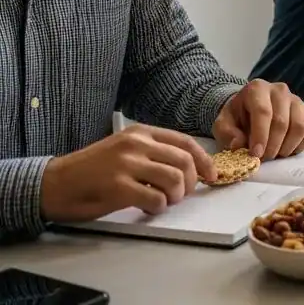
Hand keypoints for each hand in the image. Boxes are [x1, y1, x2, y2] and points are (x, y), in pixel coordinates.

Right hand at [40, 124, 216, 221]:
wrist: (54, 183)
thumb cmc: (92, 170)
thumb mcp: (125, 150)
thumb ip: (154, 153)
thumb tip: (190, 169)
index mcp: (141, 133)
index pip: (186, 143)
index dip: (204, 161)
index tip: (211, 176)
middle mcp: (136, 144)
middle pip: (184, 162)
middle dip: (190, 183)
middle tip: (180, 195)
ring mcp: (126, 164)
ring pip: (174, 180)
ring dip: (174, 196)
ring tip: (162, 201)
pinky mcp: (117, 187)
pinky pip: (155, 199)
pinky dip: (157, 207)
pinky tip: (145, 207)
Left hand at [212, 79, 303, 159]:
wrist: (249, 111)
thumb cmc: (236, 118)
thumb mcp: (223, 124)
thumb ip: (227, 133)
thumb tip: (238, 145)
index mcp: (257, 88)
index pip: (263, 112)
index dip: (260, 135)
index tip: (255, 154)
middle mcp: (280, 90)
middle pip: (282, 122)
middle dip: (272, 146)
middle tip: (263, 159)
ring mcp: (296, 100)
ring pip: (299, 128)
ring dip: (286, 148)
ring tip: (274, 155)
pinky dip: (299, 147)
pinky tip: (285, 150)